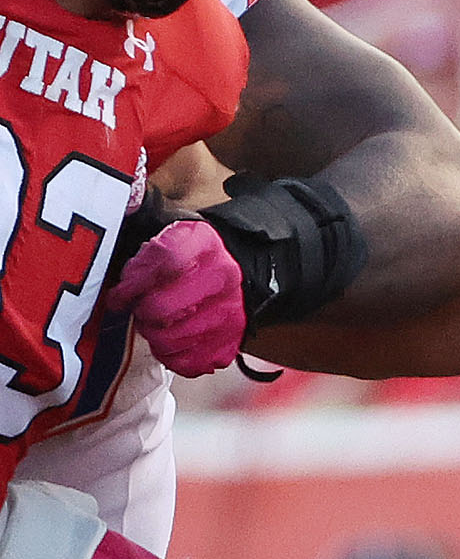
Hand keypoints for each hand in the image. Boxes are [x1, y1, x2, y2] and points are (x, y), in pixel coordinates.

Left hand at [107, 218, 246, 375]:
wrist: (244, 268)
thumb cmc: (188, 249)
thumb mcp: (166, 221)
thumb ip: (136, 212)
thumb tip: (116, 197)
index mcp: (204, 241)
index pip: (164, 260)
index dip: (133, 281)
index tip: (118, 293)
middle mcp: (224, 276)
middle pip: (165, 308)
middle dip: (141, 312)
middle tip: (135, 310)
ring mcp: (232, 312)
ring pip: (175, 338)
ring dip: (155, 336)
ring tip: (153, 326)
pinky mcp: (234, 339)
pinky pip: (194, 361)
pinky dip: (175, 356)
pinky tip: (171, 343)